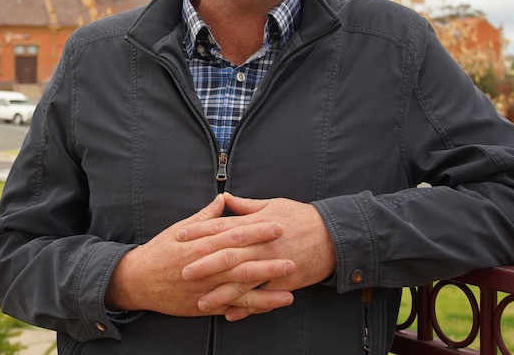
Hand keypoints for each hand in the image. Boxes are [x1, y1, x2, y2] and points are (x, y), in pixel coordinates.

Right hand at [105, 194, 295, 316]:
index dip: (257, 230)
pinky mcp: (205, 306)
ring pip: (241, 288)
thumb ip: (205, 217)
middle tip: (292, 253)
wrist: (137, 281)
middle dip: (268, 258)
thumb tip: (223, 199)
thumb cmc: (159, 252)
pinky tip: (273, 304)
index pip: (234, 235)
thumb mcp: (179, 229)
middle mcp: (205, 267)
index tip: (277, 224)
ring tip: (291, 284)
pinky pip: (234, 307)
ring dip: (267, 286)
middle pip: (241, 262)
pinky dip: (255, 307)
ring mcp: (206, 289)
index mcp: (200, 245)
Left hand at [178, 193, 336, 320]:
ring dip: (220, 292)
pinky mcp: (284, 282)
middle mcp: (261, 244)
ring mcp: (273, 264)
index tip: (180, 236)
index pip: (222, 227)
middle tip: (182, 271)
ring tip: (200, 301)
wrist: (334, 236)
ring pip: (242, 280)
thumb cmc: (301, 218)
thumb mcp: (273, 205)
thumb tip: (225, 198)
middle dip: (204, 263)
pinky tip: (229, 314)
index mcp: (256, 223)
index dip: (199, 232)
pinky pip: (262, 296)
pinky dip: (245, 307)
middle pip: (228, 254)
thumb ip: (246, 205)